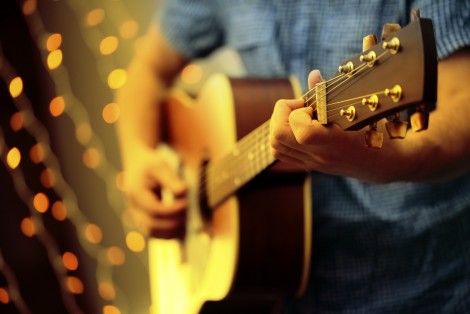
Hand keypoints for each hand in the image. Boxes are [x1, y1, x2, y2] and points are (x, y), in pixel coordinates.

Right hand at [123, 145, 187, 238]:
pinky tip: (181, 224)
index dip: (172, 210)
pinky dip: (168, 233)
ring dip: (170, 230)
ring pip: (152, 233)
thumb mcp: (160, 165)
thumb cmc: (149, 164)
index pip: (154, 210)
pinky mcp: (143, 219)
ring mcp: (136, 215)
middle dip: (173, 221)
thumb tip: (183, 192)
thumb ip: (171, 179)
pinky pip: (154, 233)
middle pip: (151, 225)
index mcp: (135, 193)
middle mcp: (133, 207)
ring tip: (185, 218)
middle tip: (187, 209)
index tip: (186, 203)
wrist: (137, 165)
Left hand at [269, 70, 383, 179]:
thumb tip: (313, 74)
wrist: (384, 163)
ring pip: (274, 146)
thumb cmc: (375, 130)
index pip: (302, 132)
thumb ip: (330, 92)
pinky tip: (298, 126)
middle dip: (281, 114)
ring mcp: (313, 163)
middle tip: (299, 107)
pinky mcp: (309, 166)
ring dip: (280, 124)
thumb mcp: (359, 109)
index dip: (298, 113)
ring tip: (298, 115)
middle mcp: (320, 155)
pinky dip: (281, 136)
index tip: (310, 105)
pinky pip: (280, 153)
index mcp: (336, 141)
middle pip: (277, 137)